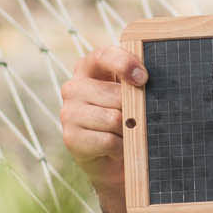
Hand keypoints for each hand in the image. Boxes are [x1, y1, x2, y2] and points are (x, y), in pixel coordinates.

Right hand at [58, 44, 148, 199]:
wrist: (110, 155)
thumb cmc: (124, 116)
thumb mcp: (130, 93)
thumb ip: (135, 82)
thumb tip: (144, 83)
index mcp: (88, 68)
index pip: (104, 56)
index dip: (125, 64)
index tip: (144, 78)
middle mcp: (73, 87)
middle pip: (115, 94)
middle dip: (133, 109)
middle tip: (135, 118)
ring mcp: (68, 112)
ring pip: (114, 118)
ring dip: (127, 130)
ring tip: (124, 133)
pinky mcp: (70, 137)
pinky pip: (108, 140)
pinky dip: (119, 147)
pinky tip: (115, 146)